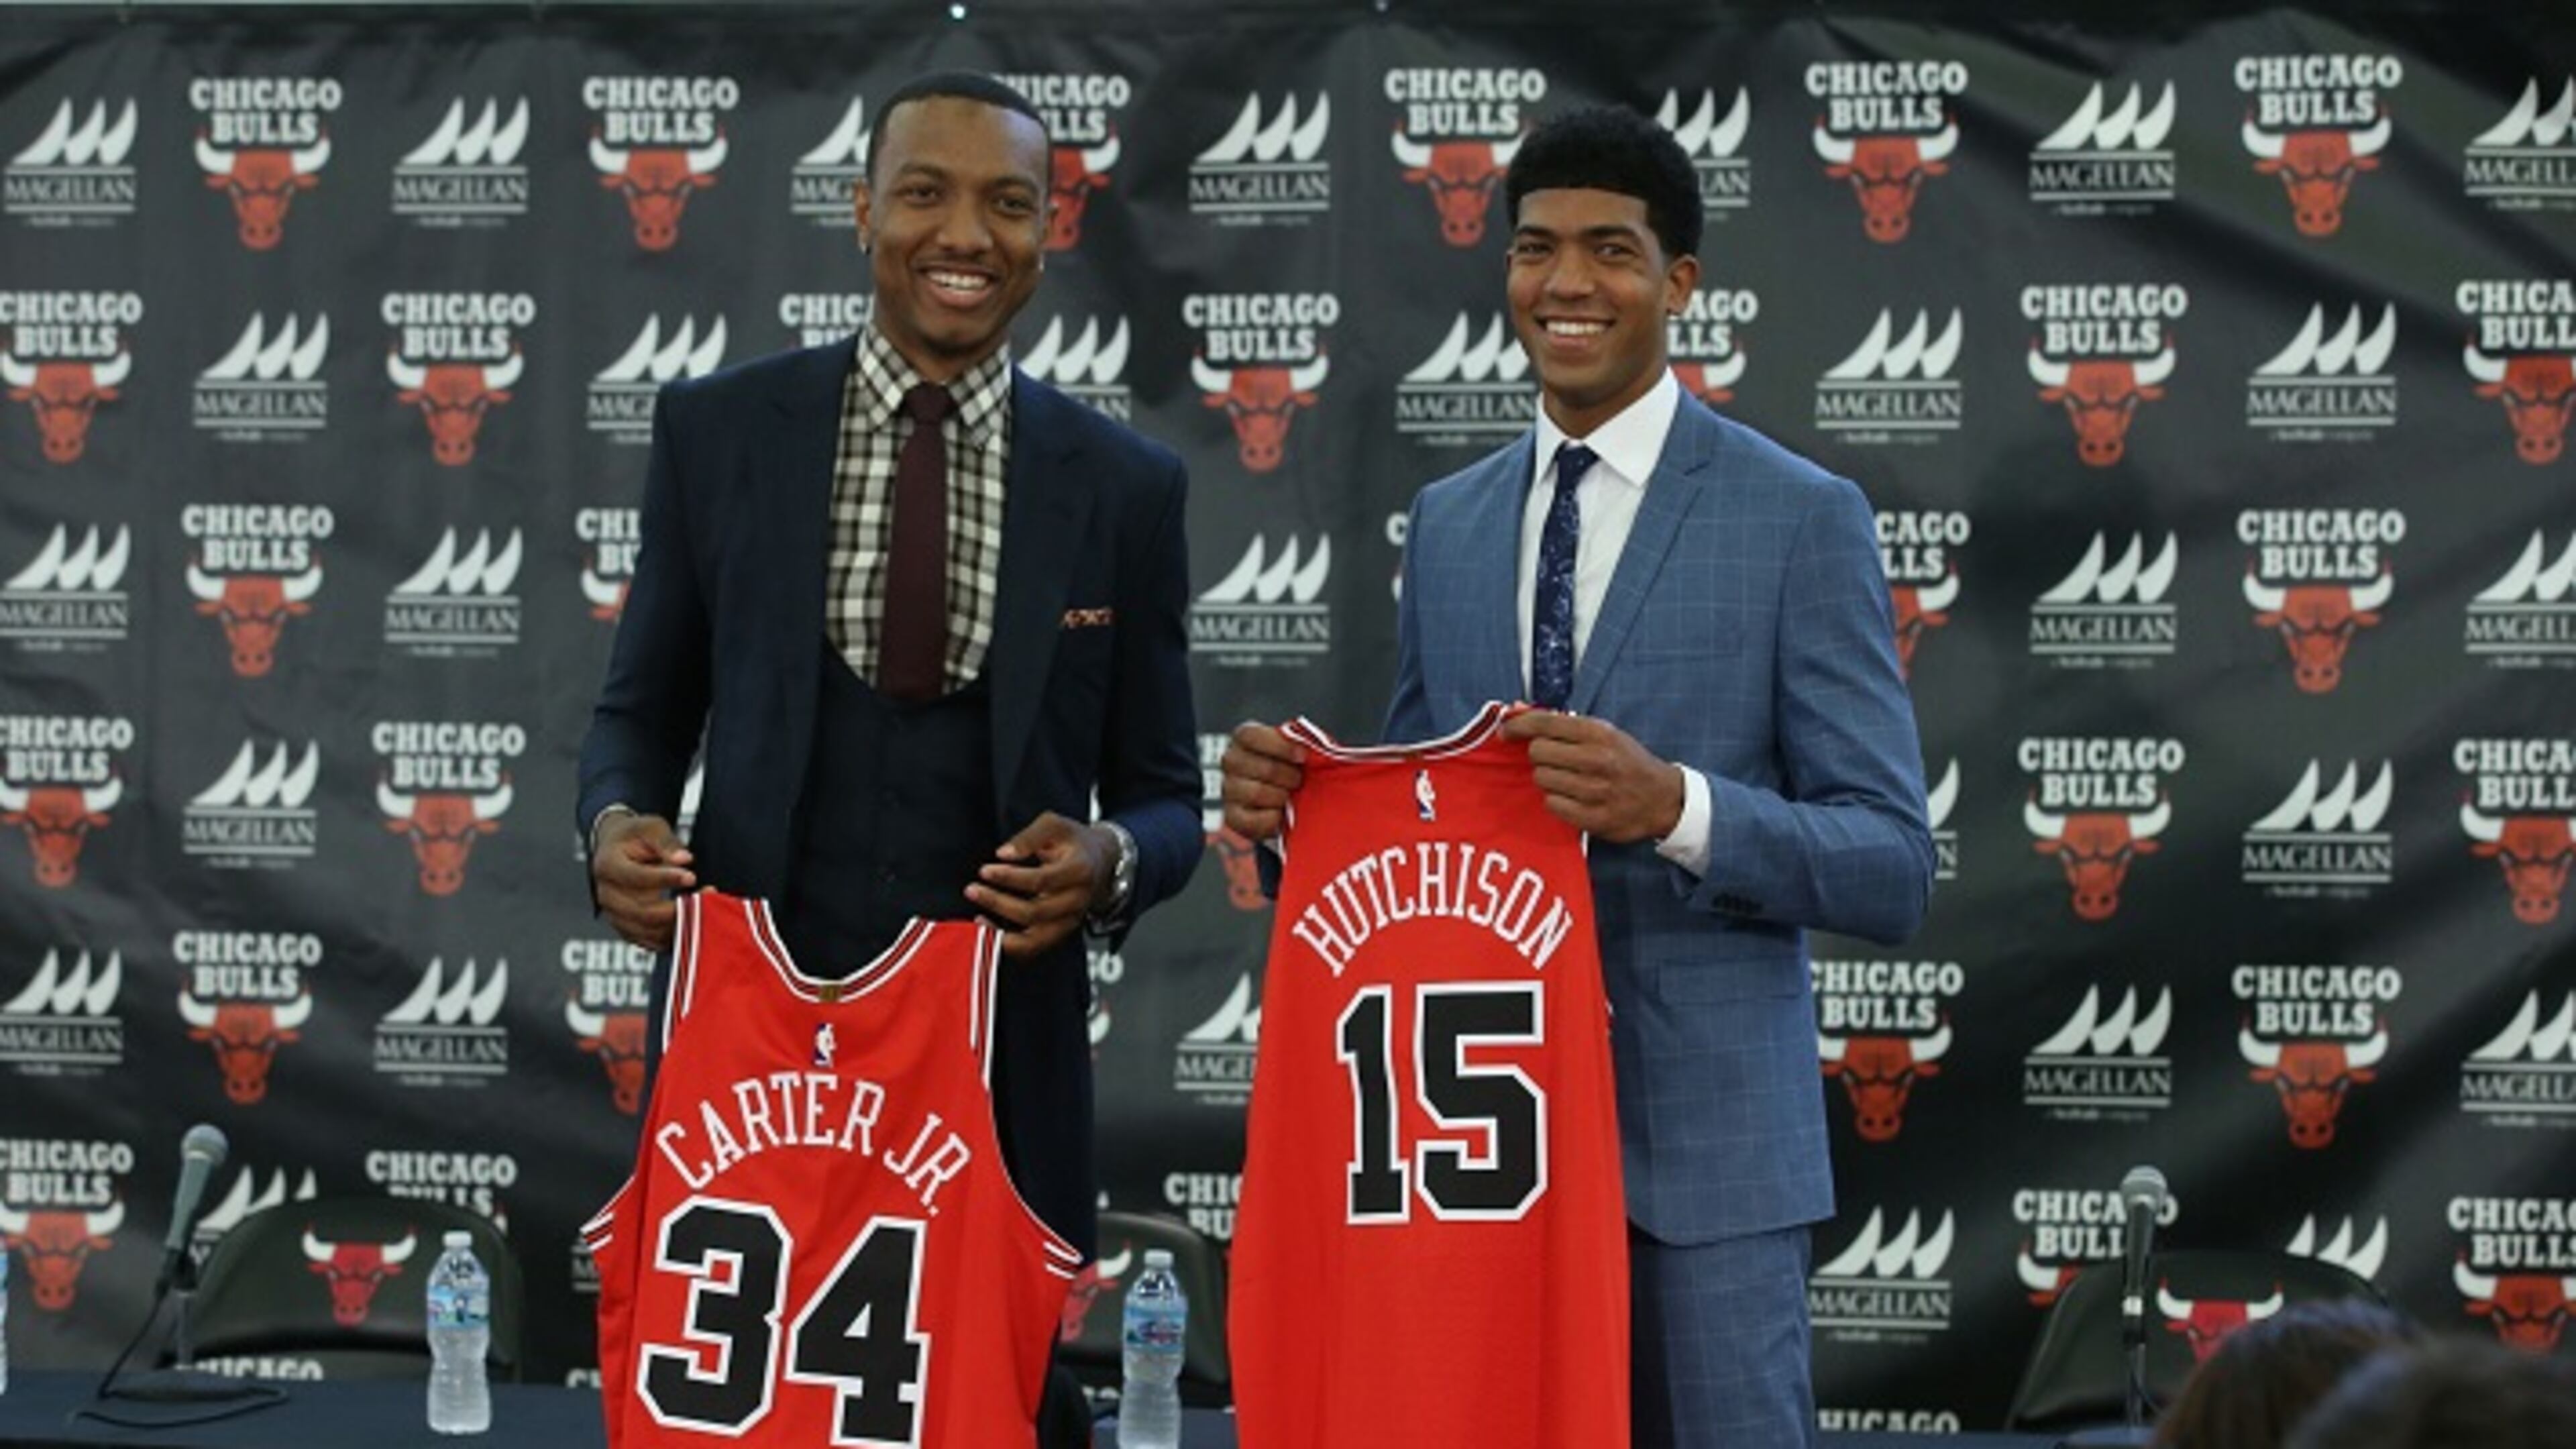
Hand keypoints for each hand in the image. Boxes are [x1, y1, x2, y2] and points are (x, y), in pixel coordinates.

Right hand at [592, 812, 695, 950]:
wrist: (616, 849)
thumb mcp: (650, 827)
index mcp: (608, 865)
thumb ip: (666, 842)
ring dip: (677, 924)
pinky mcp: (625, 928)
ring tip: (703, 909)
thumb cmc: (635, 836)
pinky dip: (671, 936)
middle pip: (641, 911)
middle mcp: (606, 894)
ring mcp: (614, 914)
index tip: (692, 877)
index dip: (665, 879)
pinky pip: (649, 941)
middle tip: (705, 898)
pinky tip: (692, 923)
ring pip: (646, 930)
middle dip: (676, 908)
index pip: (636, 877)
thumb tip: (684, 858)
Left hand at [969, 811, 1113, 959]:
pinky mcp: (1060, 933)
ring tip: (977, 915)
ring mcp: (1069, 921)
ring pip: (1033, 939)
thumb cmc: (1073, 841)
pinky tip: (987, 928)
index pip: (1041, 881)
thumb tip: (1003, 853)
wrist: (1099, 861)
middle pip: (1035, 912)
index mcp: (1079, 871)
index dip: (1010, 878)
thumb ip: (1029, 836)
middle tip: (972, 889)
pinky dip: (1006, 943)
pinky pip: (1031, 948)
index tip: (985, 870)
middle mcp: (1077, 901)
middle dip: (998, 902)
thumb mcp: (1055, 825)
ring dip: (1000, 931)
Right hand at [1219, 720, 1304, 842]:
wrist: (1283, 796)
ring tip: (1289, 797)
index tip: (1302, 756)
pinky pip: (1253, 820)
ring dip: (1281, 797)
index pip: (1251, 736)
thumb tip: (1311, 747)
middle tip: (1299, 780)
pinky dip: (1272, 819)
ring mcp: (1228, 789)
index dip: (1280, 746)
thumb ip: (1300, 743)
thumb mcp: (1294, 749)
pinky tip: (1279, 813)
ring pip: (1257, 793)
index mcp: (1243, 738)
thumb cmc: (1289, 766)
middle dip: (1289, 776)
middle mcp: (1231, 761)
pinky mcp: (1232, 817)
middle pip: (1262, 768)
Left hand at [1501, 710, 1684, 843]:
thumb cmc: (1627, 761)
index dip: (1518, 726)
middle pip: (1538, 752)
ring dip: (1548, 779)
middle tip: (1552, 760)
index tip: (1506, 732)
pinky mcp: (1595, 818)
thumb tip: (1515, 710)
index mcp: (1599, 733)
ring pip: (1542, 779)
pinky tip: (1571, 797)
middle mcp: (1598, 760)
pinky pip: (1552, 805)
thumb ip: (1562, 724)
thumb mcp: (1604, 733)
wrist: (1662, 798)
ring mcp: (1596, 791)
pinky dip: (1556, 801)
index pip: (1544, 723)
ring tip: (1566, 779)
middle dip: (1539, 755)